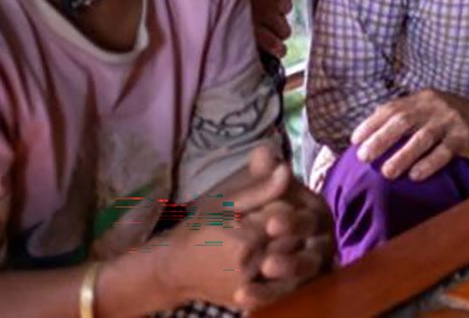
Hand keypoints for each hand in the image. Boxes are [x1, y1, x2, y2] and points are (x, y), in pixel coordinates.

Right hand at [146, 146, 311, 308]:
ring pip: (291, 259)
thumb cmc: (199, 230)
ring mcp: (254, 287)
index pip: (286, 214)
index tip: (270, 201)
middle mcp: (253, 266)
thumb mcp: (226, 203)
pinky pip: (281, 281)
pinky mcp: (254, 300)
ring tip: (268, 238)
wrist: (175, 270)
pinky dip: (282, 268)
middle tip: (271, 220)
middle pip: (294, 237)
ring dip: (287, 246)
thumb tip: (286, 169)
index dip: (282, 204)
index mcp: (246, 239)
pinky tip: (270, 255)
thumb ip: (259, 190)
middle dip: (289, 225)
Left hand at [242, 0, 295, 58]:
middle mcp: (268, 14)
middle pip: (285, 32)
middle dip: (280, 28)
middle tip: (274, 22)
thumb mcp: (231, 8)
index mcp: (252, 22)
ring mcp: (280, 0)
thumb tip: (255, 42)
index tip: (281, 51)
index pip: (272, 44)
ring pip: (288, 12)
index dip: (279, 50)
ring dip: (280, 8)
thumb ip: (243, 25)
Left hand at [351, 89, 468, 179]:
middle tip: (363, 157)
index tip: (354, 140)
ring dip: (402, 155)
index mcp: (422, 98)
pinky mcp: (465, 136)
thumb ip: (406, 118)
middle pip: (403, 120)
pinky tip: (415, 176)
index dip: (371, 123)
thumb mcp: (430, 111)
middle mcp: (435, 105)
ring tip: (386, 172)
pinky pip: (445, 151)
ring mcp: (451, 120)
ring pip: (422, 137)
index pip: (391, 108)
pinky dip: (429, 163)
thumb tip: (371, 136)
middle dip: (380, 139)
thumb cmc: (452, 121)